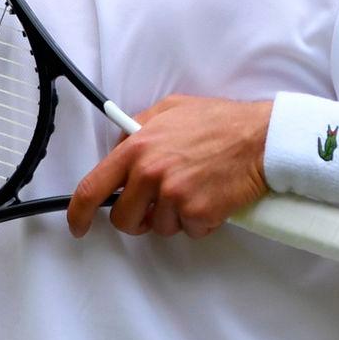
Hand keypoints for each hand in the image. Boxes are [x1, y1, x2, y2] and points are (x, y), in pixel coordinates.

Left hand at [67, 96, 271, 239]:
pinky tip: (212, 198)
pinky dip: (200, 221)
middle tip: (156, 206)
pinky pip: (189, 231)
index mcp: (138, 148)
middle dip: (137, 218)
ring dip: (174, 216)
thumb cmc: (220, 122)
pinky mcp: (198, 213)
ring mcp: (174, 196)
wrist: (260, 137)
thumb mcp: (170, 109)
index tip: (78, 225)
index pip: (93, 187)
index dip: (79, 213)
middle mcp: (151, 173)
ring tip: (196, 190)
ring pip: (159, 227)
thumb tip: (120, 148)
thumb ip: (139, 129)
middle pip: (124, 218)